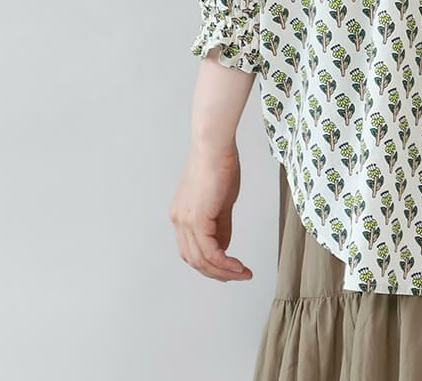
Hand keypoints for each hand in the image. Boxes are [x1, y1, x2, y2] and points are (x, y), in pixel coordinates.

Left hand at [169, 141, 252, 281]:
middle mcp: (179, 221)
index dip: (211, 263)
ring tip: (242, 273)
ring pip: (201, 260)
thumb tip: (224, 246)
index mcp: (182, 216)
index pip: (193, 249)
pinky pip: (210, 251)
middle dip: (217, 272)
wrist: (214, 145)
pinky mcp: (196, 219)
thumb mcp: (222, 200)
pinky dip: (224, 262)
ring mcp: (185, 221)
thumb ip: (221, 224)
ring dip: (223, 271)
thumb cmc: (220, 163)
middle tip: (237, 275)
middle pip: (194, 260)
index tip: (230, 267)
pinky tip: (238, 266)